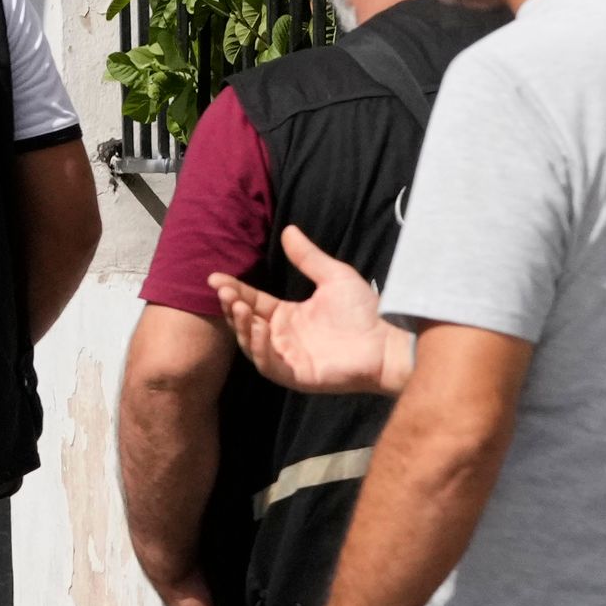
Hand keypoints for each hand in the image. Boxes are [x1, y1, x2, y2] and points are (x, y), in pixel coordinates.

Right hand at [209, 229, 407, 396]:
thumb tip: (288, 229)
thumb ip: (308, 258)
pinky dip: (260, 348)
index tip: (216, 278)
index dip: (234, 290)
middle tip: (226, 292)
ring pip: (252, 345)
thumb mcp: (333, 276)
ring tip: (241, 307)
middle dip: (233, 307)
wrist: (389, 340)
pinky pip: (269, 364)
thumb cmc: (365, 311)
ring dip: (243, 326)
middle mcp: (283, 337)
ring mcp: (288, 358)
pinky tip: (260, 328)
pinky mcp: (296, 376)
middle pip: (247, 323)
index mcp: (288, 315)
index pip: (253, 301)